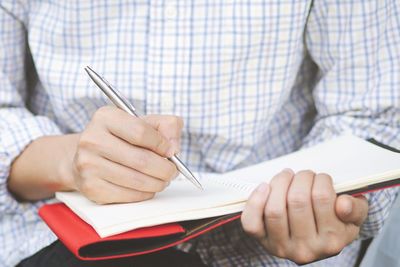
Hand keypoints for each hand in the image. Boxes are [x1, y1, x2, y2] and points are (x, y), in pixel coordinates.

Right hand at [69, 106, 182, 203]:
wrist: (88, 156)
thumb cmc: (122, 138)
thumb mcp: (144, 122)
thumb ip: (167, 125)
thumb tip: (173, 147)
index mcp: (106, 117)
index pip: (141, 132)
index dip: (162, 144)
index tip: (170, 151)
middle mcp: (92, 139)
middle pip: (141, 160)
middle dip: (165, 169)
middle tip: (172, 171)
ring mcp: (88, 165)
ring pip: (136, 180)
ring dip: (157, 183)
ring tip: (162, 179)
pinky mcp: (91, 187)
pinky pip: (127, 195)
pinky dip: (144, 194)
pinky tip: (146, 187)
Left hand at [241, 169, 368, 263]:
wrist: (314, 240)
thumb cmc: (333, 221)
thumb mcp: (353, 216)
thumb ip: (356, 209)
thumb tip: (343, 204)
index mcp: (332, 241)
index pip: (322, 198)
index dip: (320, 179)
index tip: (320, 178)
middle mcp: (306, 249)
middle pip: (297, 200)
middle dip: (300, 178)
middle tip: (304, 174)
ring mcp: (281, 247)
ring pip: (275, 209)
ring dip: (279, 183)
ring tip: (287, 175)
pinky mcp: (262, 241)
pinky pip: (252, 221)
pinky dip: (255, 200)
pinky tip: (265, 187)